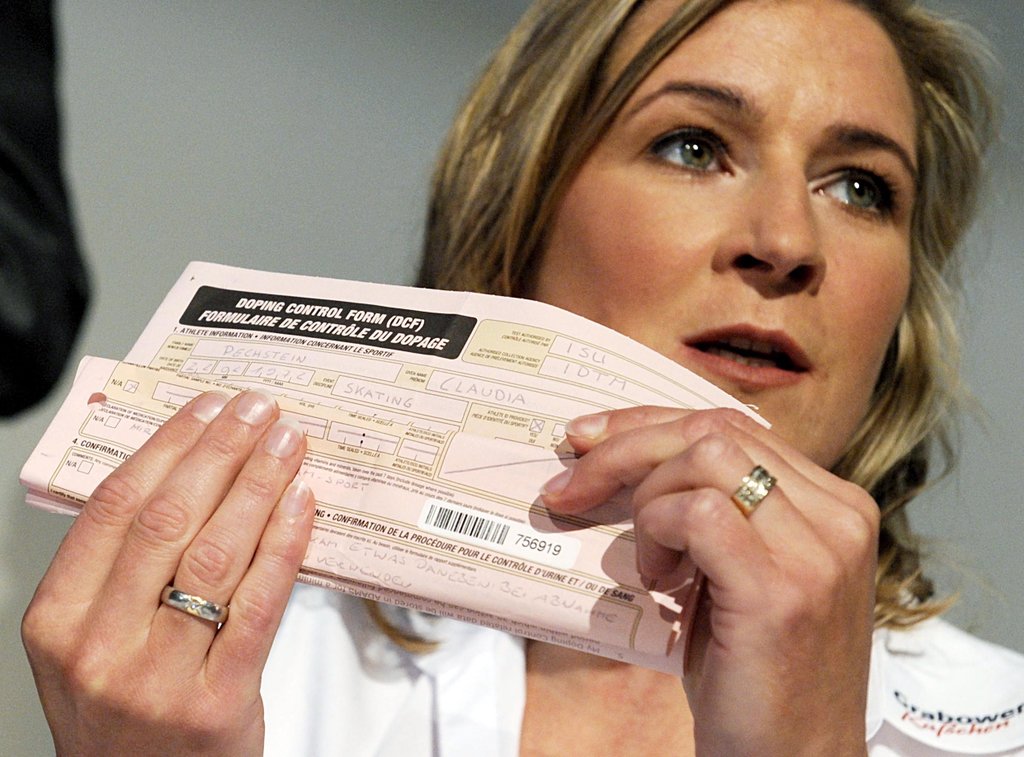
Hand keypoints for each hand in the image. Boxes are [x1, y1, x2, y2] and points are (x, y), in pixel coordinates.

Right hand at [22, 390, 314, 755]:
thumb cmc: (125, 719)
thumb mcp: (93, 645)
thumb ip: (123, 572)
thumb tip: (193, 476)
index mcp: (59, 622)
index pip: (114, 508)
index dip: (166, 447)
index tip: (204, 409)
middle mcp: (99, 647)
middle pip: (166, 519)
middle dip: (219, 451)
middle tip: (255, 410)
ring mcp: (157, 678)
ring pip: (214, 553)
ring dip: (257, 485)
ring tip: (284, 443)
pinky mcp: (216, 702)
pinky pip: (258, 604)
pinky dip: (283, 544)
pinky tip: (300, 504)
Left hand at [541, 406, 876, 756]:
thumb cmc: (756, 674)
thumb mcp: (739, 572)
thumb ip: (712, 510)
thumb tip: (625, 457)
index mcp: (831, 504)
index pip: (730, 426)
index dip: (649, 423)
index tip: (588, 439)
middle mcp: (837, 515)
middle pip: (713, 430)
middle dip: (625, 447)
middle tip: (570, 487)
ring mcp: (818, 551)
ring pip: (705, 457)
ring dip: (648, 500)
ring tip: (649, 563)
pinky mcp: (784, 591)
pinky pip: (699, 513)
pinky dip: (659, 531)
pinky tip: (660, 580)